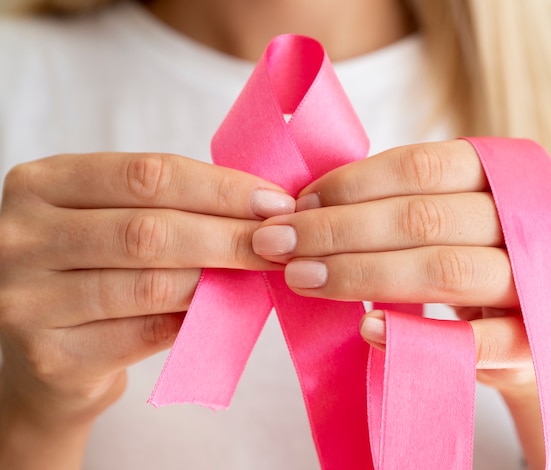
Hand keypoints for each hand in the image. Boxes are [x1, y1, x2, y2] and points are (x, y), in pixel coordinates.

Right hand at [0, 152, 294, 428]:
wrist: (44, 357)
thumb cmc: (92, 271)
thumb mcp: (111, 220)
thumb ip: (167, 207)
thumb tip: (260, 210)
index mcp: (42, 184)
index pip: (146, 175)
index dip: (220, 188)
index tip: (274, 202)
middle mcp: (22, 237)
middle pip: (150, 230)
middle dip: (230, 235)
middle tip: (279, 243)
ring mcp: (28, 300)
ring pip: (151, 284)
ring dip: (219, 279)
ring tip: (260, 273)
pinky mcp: (52, 356)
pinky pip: (146, 333)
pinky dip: (195, 320)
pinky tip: (221, 309)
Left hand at [252, 140, 533, 390]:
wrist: (528, 323)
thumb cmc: (467, 257)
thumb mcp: (443, 218)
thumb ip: (391, 206)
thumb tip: (305, 206)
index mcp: (496, 176)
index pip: (419, 167)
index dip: (352, 184)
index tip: (297, 204)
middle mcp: (520, 221)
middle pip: (422, 217)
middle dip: (338, 229)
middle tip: (275, 243)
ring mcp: (530, 283)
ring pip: (443, 269)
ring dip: (361, 274)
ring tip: (302, 278)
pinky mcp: (530, 342)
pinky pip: (475, 341)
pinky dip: (416, 336)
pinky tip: (367, 328)